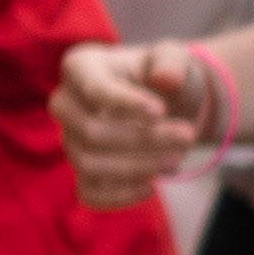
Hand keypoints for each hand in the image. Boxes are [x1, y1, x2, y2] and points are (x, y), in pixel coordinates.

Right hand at [55, 32, 228, 203]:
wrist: (167, 105)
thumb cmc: (164, 75)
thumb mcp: (175, 59)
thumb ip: (172, 62)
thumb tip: (166, 79)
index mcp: (80, 67)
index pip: (93, 90)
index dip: (126, 103)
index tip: (161, 111)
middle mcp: (66, 104)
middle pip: (91, 132)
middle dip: (143, 139)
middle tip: (187, 135)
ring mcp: (70, 140)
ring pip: (90, 165)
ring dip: (138, 167)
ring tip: (176, 160)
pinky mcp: (83, 171)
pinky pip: (89, 193)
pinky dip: (120, 196)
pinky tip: (151, 187)